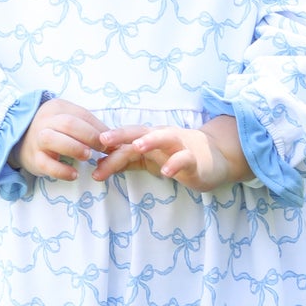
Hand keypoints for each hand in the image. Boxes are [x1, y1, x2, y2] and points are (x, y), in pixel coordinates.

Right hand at [14, 98, 108, 181]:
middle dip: (89, 137)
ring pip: (53, 139)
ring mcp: (37, 139)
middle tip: (101, 149)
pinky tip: (74, 174)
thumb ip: (88, 126)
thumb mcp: (68, 120)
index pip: (82, 115)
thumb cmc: (54, 130)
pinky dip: (62, 171)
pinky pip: (46, 164)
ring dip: (74, 148)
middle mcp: (45, 121)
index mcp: (57, 108)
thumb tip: (113, 140)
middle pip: (68, 124)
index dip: (99, 128)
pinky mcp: (33, 158)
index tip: (111, 141)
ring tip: (87, 157)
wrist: (21, 140)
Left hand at [94, 113, 249, 193]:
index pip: (124, 143)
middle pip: (138, 132)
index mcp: (148, 139)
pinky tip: (166, 173)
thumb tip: (98, 167)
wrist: (214, 158)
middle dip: (120, 135)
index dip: (108, 153)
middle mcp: (161, 138)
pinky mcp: (194, 159)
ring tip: (136, 147)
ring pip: (163, 138)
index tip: (91, 165)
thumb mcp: (149, 160)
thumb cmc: (176, 157)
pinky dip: (175, 164)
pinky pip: (184, 159)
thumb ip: (126, 163)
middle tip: (102, 140)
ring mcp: (179, 146)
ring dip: (149, 141)